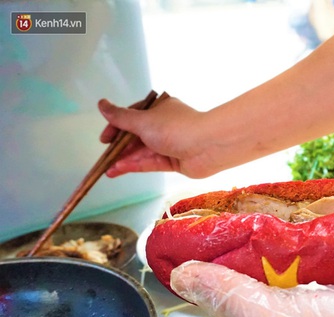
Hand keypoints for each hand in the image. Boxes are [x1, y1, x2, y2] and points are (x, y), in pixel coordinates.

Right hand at [98, 97, 220, 177]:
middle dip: (119, 148)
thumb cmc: (175, 128)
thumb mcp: (143, 121)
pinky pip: (150, 162)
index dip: (116, 127)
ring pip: (142, 152)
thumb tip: (101, 104)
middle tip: (104, 158)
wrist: (208, 147)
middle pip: (136, 136)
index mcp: (159, 108)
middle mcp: (164, 125)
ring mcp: (169, 144)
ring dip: (125, 160)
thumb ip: (120, 117)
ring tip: (107, 170)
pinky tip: (119, 171)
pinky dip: (135, 166)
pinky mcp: (174, 161)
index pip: (132, 116)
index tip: (104, 139)